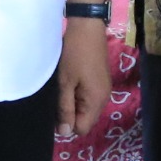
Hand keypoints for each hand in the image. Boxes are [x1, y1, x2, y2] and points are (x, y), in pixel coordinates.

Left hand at [57, 17, 111, 137]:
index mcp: (96, 101)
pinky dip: (79, 95)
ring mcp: (104, 90)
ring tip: (64, 88)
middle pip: (86, 120)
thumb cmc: (74, 54)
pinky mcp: (101, 81)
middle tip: (58, 97)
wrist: (87, 27)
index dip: (67, 124)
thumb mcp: (65, 83)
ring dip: (74, 104)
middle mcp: (104, 99)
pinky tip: (71, 82)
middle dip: (71, 115)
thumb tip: (65, 133)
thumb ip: (65, 108)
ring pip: (87, 109)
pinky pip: (89, 98)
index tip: (56, 109)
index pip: (82, 129)